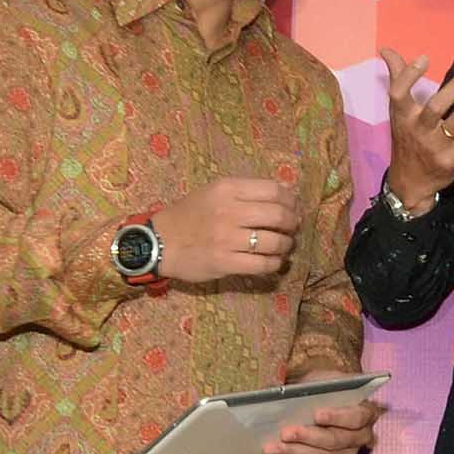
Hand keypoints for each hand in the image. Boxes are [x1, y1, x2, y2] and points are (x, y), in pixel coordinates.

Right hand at [151, 178, 299, 282]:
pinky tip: (274, 261)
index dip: (291, 200)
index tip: (294, 207)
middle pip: (278, 215)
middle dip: (293, 222)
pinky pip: (262, 264)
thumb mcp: (212, 192)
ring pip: (274, 241)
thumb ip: (243, 192)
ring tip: (284, 246)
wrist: (160, 241)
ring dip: (286, 244)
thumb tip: (283, 196)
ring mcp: (227, 238)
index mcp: (227, 189)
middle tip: (293, 227)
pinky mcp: (225, 262)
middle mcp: (229, 211)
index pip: (273, 190)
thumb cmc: (189, 214)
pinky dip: (275, 263)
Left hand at [262, 369, 379, 453]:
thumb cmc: (326, 386)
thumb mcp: (325, 379)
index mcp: (367, 411)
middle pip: (335, 441)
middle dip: (308, 437)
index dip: (337, 417)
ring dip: (295, 452)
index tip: (317, 414)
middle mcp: (362, 436)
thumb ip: (318, 386)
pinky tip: (276, 453)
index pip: (356, 417)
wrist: (325, 396)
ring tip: (272, 447)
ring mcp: (348, 453)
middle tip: (285, 433)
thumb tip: (288, 391)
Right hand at [381, 49, 453, 214]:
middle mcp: (417, 130)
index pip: (399, 93)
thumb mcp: (397, 113)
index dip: (409, 75)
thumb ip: (397, 79)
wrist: (409, 183)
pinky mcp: (451, 160)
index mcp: (402, 117)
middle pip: (436, 106)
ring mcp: (435, 147)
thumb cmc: (406, 139)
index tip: (425, 58)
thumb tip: (386, 49)